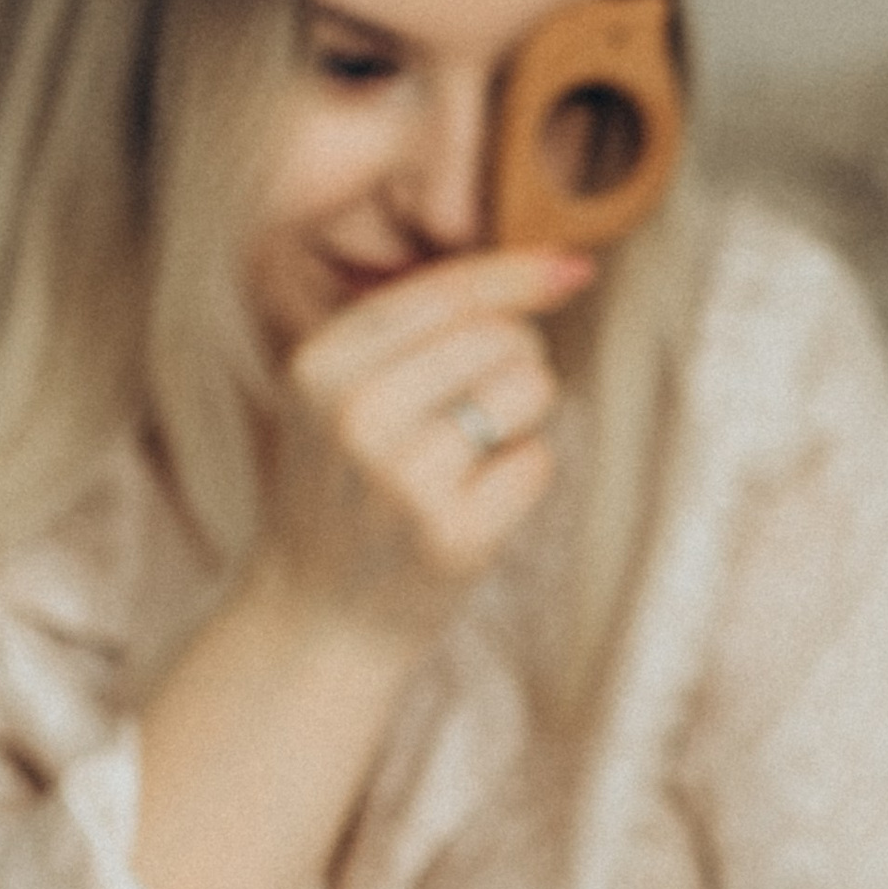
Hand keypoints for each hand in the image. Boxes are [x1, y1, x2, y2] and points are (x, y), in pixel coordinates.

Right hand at [256, 245, 593, 644]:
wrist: (314, 621)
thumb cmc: (347, 495)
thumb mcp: (336, 399)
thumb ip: (411, 334)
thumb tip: (551, 268)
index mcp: (321, 364)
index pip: (445, 291)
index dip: (520, 274)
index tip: (573, 267)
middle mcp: (356, 412)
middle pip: (502, 335)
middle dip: (515, 363)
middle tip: (475, 415)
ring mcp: (404, 477)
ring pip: (528, 391)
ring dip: (522, 419)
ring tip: (469, 458)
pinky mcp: (453, 535)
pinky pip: (538, 462)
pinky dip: (521, 478)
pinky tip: (473, 506)